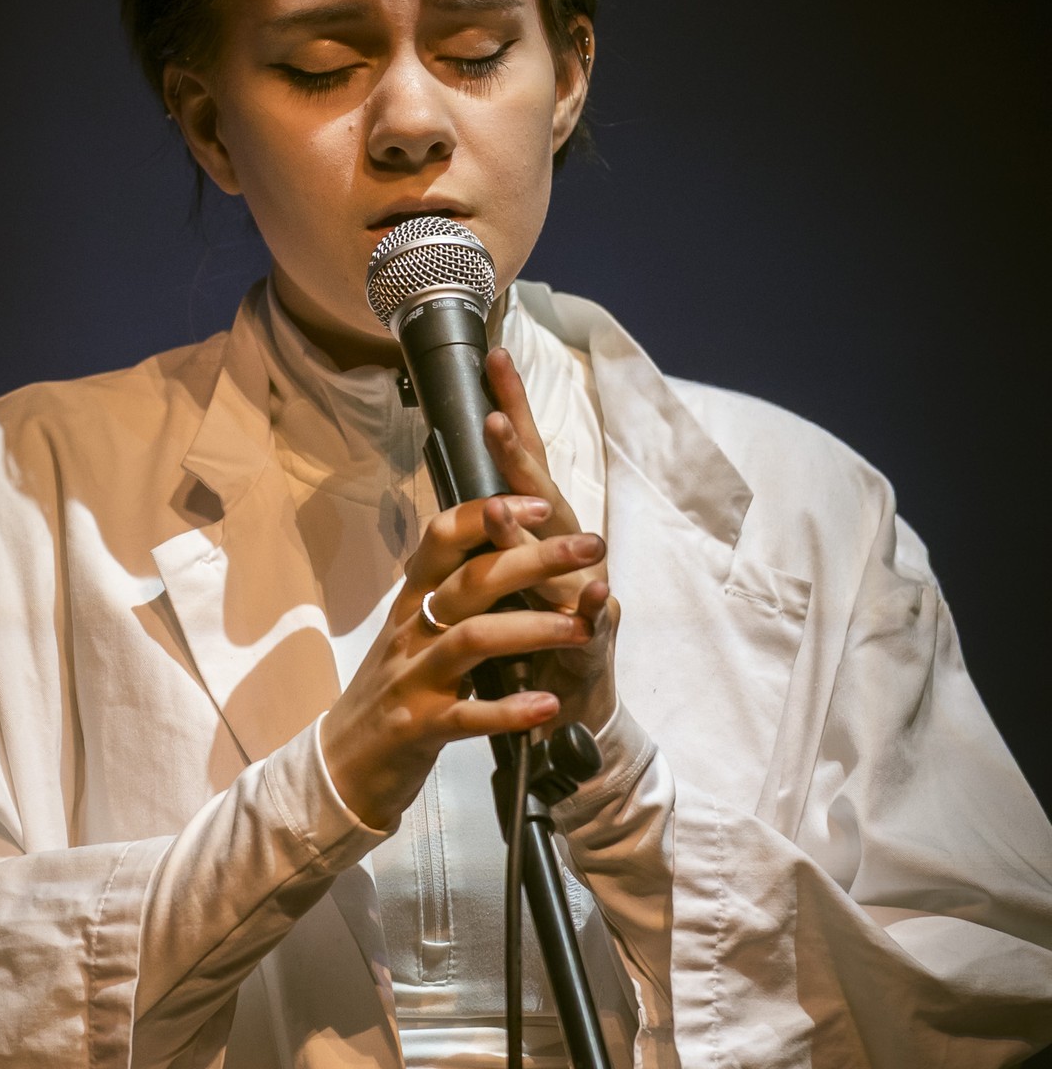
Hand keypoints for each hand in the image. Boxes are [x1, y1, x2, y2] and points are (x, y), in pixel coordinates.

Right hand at [319, 495, 606, 828]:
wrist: (344, 765)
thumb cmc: (392, 692)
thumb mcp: (412, 632)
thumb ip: (448, 591)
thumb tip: (496, 543)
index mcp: (412, 602)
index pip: (442, 537)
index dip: (489, 513)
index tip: (541, 502)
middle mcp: (410, 631)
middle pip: (472, 579)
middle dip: (536, 558)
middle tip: (591, 548)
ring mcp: (412, 678)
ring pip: (473, 637)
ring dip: (533, 627)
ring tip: (581, 629)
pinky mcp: (419, 727)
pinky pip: (468, 714)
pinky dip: (510, 709)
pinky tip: (548, 705)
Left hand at [481, 346, 618, 737]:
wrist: (570, 709)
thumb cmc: (534, 641)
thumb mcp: (508, 580)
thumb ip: (498, 533)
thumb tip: (472, 478)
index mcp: (540, 536)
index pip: (523, 466)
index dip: (512, 413)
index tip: (492, 359)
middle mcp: (568, 555)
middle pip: (545, 496)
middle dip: (519, 459)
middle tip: (492, 422)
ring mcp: (586, 596)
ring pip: (562, 559)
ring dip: (535, 535)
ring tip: (506, 510)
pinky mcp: (595, 644)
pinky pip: (595, 626)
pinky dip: (593, 612)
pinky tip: (594, 595)